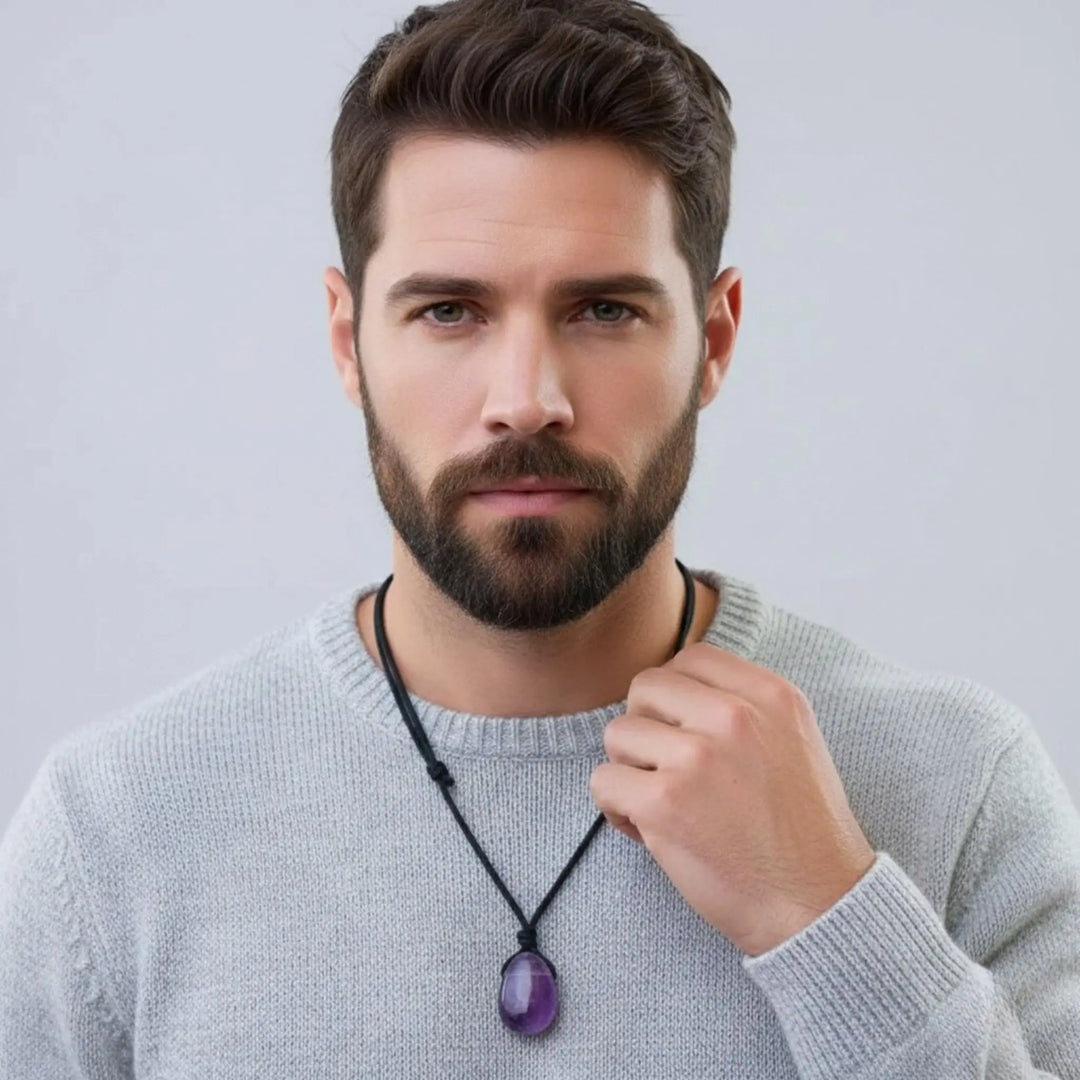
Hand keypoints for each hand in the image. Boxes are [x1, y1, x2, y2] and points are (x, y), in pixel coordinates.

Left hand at [589, 642, 875, 957]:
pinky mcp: (664, 802)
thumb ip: (742, 704)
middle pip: (645, 687)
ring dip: (630, 770)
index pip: (692, 658)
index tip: (682, 730)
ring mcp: (697, 757)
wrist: (818, 905)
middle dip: (646, 727)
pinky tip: (646, 829)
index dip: (674, 695)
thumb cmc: (801, 830)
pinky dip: (616, 807)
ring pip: (617, 733)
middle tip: (667, 768)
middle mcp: (734, 716)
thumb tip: (673, 688)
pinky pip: (603, 781)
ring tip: (663, 802)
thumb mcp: (793, 739)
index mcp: (771, 694)